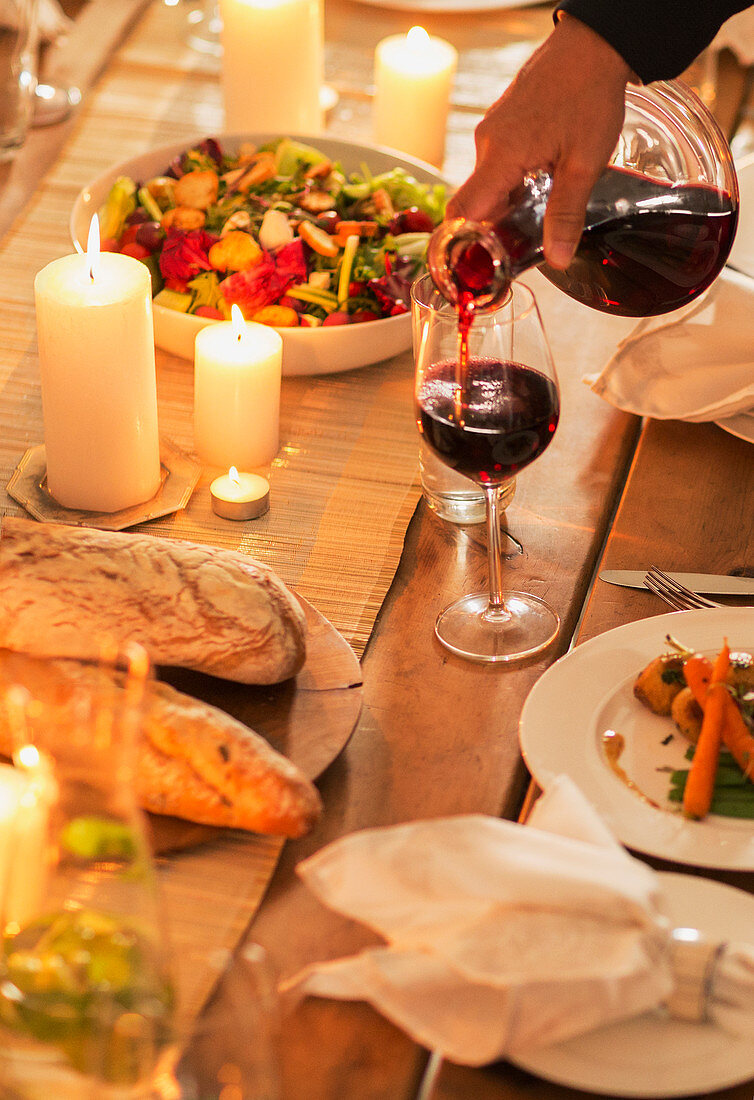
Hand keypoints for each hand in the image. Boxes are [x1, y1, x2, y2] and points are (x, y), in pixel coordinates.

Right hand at [446, 15, 632, 268]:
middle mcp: (487, 144)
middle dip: (492, 231)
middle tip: (521, 249)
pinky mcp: (502, 125)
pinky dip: (512, 184)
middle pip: (475, 204)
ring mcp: (492, 132)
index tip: (472, 269)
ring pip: (488, 186)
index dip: (461, 245)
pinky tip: (540, 184)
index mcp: (500, 156)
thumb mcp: (584, 163)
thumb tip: (556, 259)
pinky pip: (497, 166)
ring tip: (539, 214)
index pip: (461, 213)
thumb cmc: (588, 94)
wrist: (593, 44)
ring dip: (508, 205)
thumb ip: (566, 214)